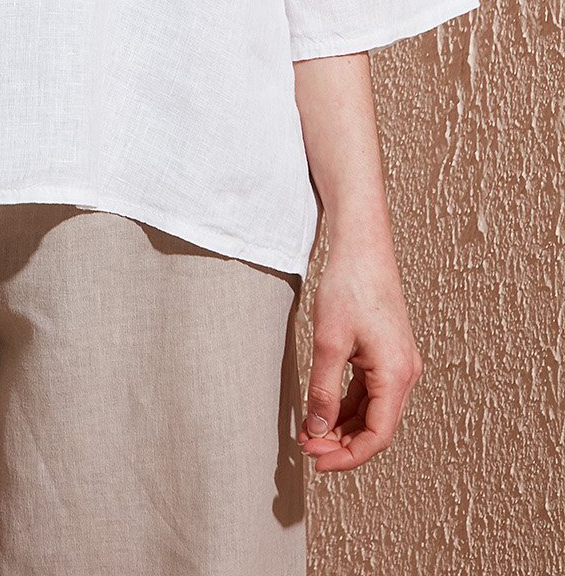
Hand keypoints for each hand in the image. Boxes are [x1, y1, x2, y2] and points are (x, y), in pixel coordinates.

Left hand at [298, 245, 423, 472]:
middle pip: (376, 427)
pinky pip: (369, 393)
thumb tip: (317, 431)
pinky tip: (321, 412)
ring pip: (372, 412)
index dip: (348, 456)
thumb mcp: (329, 342)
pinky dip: (346, 406)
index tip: (318, 463)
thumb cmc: (349, 286)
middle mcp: (404, 374)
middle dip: (341, 443)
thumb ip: (323, 390)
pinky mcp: (386, 356)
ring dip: (342, 426)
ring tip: (308, 433)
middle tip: (306, 447)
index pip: (378, 435)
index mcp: (397, 374)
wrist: (362, 248)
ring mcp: (397, 365)